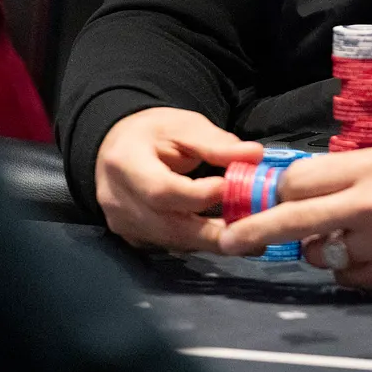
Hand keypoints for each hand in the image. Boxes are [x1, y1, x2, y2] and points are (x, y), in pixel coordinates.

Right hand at [95, 107, 260, 252]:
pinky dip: (198, 242)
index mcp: (125, 164)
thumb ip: (216, 144)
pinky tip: (223, 236)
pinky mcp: (133, 238)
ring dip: (210, 241)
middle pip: (168, 227)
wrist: (118, 148)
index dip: (197, 195)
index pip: (161, 190)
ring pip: (172, 242)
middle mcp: (117, 201)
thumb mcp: (184, 126)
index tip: (229, 187)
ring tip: (246, 235)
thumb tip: (254, 155)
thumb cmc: (153, 133)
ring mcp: (123, 224)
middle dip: (211, 233)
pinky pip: (169, 246)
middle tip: (250, 232)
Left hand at [220, 149, 371, 290]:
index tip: (270, 199)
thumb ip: (334, 175)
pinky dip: (348, 268)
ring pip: (319, 254)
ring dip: (320, 249)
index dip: (279, 191)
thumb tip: (282, 191)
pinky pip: (344, 276)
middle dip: (255, 229)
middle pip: (295, 217)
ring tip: (349, 237)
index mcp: (365, 168)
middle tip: (228, 242)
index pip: (299, 180)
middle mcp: (369, 204)